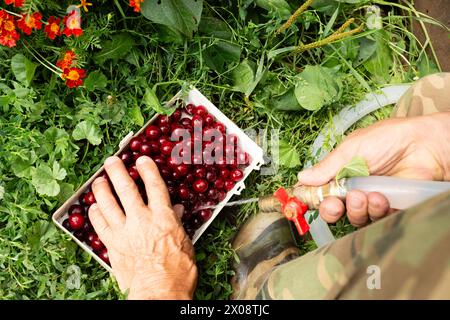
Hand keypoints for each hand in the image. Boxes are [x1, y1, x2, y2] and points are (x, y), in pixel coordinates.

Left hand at [88, 156, 196, 298]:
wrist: (159, 292)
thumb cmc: (177, 271)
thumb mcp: (185, 243)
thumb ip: (177, 223)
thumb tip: (177, 210)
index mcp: (163, 217)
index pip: (154, 185)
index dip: (147, 169)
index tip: (142, 159)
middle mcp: (141, 220)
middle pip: (125, 188)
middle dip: (117, 171)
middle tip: (111, 161)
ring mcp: (124, 232)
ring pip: (107, 204)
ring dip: (102, 189)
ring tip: (99, 180)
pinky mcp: (112, 245)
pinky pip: (99, 225)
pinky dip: (95, 214)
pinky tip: (94, 207)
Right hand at [297, 112, 449, 226]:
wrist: (424, 145)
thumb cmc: (387, 139)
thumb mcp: (350, 149)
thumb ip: (327, 167)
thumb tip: (301, 178)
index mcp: (340, 172)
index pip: (320, 191)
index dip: (312, 198)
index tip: (305, 202)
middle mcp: (353, 187)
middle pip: (333, 210)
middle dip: (331, 210)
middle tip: (335, 204)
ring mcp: (370, 199)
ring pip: (353, 217)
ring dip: (356, 209)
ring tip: (365, 195)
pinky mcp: (388, 208)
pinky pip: (375, 220)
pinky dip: (375, 210)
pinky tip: (380, 196)